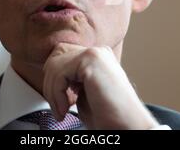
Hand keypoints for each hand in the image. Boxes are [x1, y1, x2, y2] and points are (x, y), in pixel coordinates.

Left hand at [42, 42, 158, 128]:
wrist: (130, 127)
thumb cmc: (109, 117)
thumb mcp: (83, 93)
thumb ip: (70, 80)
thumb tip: (49, 74)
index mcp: (98, 57)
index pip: (61, 55)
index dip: (54, 79)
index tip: (59, 102)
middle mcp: (98, 51)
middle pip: (55, 56)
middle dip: (50, 84)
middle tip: (59, 108)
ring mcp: (96, 53)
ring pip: (54, 65)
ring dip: (52, 93)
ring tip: (62, 111)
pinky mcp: (92, 60)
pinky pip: (59, 74)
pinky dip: (56, 95)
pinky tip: (66, 108)